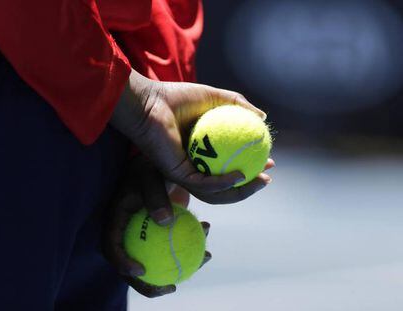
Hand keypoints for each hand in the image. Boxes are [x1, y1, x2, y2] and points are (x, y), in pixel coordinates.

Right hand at [102, 156, 211, 297]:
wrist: (156, 165)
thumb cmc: (149, 168)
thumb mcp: (150, 177)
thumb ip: (155, 196)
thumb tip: (165, 221)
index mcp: (116, 219)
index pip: (111, 247)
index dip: (122, 264)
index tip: (141, 271)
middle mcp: (127, 232)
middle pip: (133, 264)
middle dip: (150, 283)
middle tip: (172, 287)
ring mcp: (143, 235)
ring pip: (156, 259)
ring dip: (178, 266)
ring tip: (203, 260)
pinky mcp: (159, 233)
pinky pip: (172, 246)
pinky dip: (189, 246)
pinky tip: (208, 243)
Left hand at [110, 70, 273, 203]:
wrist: (149, 101)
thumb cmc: (177, 98)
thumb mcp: (215, 98)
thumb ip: (238, 105)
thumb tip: (263, 117)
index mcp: (202, 152)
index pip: (229, 166)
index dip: (251, 167)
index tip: (270, 160)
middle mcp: (194, 166)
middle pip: (224, 186)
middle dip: (248, 186)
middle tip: (267, 177)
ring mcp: (185, 173)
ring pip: (215, 192)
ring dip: (240, 191)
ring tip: (259, 181)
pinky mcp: (176, 174)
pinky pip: (203, 184)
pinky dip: (222, 183)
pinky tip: (239, 176)